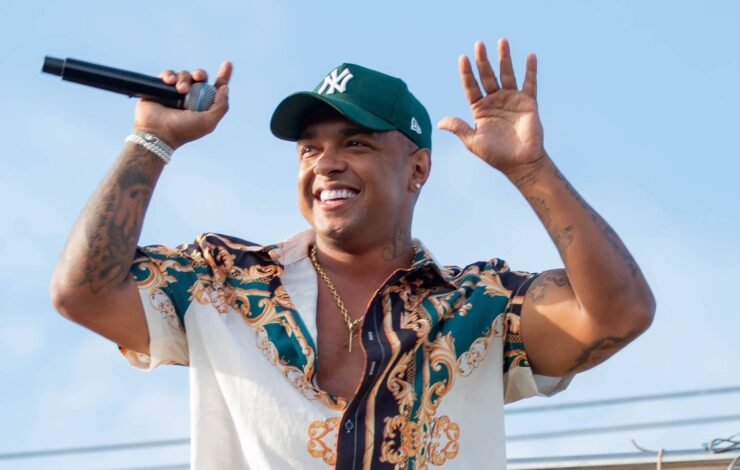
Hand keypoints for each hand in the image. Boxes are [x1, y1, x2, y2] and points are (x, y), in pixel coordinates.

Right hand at [133, 61, 231, 148]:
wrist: (157, 132)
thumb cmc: (183, 130)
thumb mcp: (208, 122)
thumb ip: (220, 106)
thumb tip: (225, 88)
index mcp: (203, 105)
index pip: (215, 88)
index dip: (223, 76)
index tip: (227, 63)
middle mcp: (191, 98)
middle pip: (199, 78)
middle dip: (200, 74)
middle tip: (199, 77)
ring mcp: (175, 93)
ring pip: (184, 75)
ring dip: (184, 79)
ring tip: (180, 90)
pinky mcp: (161, 88)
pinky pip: (168, 74)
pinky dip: (169, 75)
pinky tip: (169, 82)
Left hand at [438, 40, 544, 174]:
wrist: (520, 163)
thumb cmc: (496, 155)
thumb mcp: (473, 141)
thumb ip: (459, 128)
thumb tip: (439, 123)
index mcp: (479, 109)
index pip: (471, 87)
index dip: (467, 73)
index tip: (462, 59)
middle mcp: (494, 101)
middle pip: (487, 76)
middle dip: (483, 61)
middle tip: (479, 44)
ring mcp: (511, 100)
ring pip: (507, 75)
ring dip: (504, 58)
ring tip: (502, 41)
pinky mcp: (528, 103)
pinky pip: (530, 83)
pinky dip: (531, 70)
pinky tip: (530, 57)